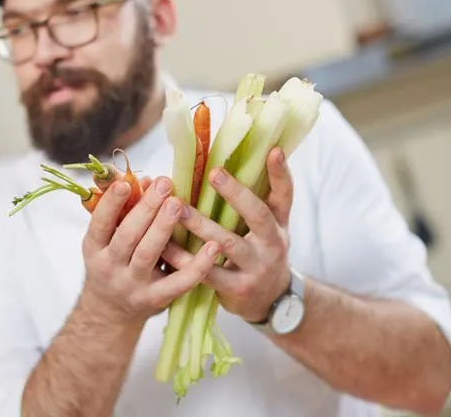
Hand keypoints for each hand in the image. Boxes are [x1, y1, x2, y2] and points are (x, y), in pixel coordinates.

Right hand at [79, 176, 219, 325]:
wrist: (111, 310)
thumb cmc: (113, 262)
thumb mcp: (106, 239)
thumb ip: (123, 211)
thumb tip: (147, 181)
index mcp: (94, 248)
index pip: (100, 223)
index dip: (111, 203)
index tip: (125, 183)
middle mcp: (109, 268)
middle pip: (127, 236)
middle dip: (146, 209)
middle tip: (164, 185)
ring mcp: (133, 285)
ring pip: (148, 254)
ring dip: (163, 228)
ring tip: (178, 204)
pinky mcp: (156, 299)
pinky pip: (178, 282)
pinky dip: (197, 265)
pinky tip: (212, 246)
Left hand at [162, 147, 293, 322]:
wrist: (269, 301)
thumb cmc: (259, 252)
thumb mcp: (267, 228)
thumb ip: (255, 200)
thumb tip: (227, 160)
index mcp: (279, 222)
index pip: (285, 193)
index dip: (280, 172)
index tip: (273, 149)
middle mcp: (272, 243)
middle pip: (258, 215)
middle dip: (236, 193)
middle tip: (214, 173)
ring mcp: (257, 267)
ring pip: (227, 243)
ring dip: (201, 224)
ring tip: (178, 207)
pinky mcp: (237, 289)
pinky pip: (207, 272)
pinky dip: (184, 259)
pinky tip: (165, 247)